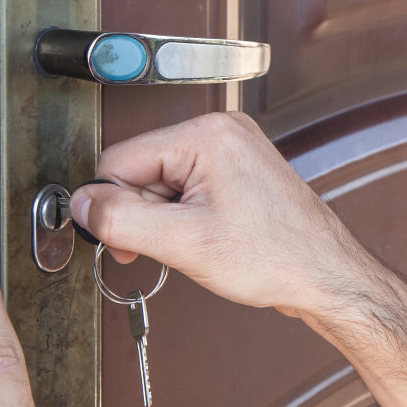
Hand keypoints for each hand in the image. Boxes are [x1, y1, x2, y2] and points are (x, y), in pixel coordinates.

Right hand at [70, 111, 368, 325]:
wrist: (326, 276)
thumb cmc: (277, 257)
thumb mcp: (183, 243)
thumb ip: (121, 219)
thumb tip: (80, 204)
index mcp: (206, 134)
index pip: (118, 160)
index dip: (112, 207)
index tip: (124, 241)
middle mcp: (220, 130)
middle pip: (139, 170)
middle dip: (142, 215)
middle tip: (167, 248)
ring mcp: (232, 149)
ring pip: (161, 182)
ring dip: (165, 220)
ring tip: (197, 244)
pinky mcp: (237, 169)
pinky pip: (187, 188)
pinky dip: (185, 218)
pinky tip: (208, 237)